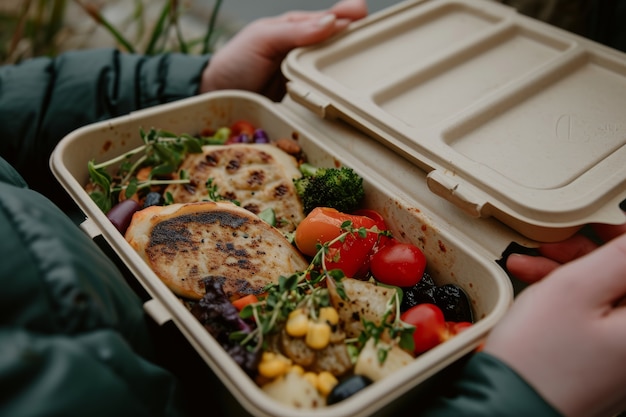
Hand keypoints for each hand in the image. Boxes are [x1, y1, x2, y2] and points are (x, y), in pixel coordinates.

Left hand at [199, 0, 366, 100]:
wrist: (217, 95)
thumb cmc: (236, 62)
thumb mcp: (263, 39)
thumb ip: (295, 31)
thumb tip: (330, 23)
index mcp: (297, 30)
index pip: (329, 19)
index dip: (348, 17)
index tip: (364, 17)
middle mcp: (306, 52)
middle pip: (339, 46)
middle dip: (358, 44)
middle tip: (379, 45)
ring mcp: (307, 77)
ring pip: (335, 71)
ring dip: (350, 71)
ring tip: (368, 71)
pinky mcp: (305, 101)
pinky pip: (326, 95)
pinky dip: (337, 95)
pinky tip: (349, 97)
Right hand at [485, 228, 625, 416]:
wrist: (505, 405)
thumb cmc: (538, 360)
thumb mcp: (575, 289)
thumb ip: (617, 256)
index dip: (619, 232)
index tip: (597, 221)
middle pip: (625, 278)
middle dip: (590, 252)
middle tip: (557, 242)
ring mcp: (619, 353)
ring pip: (606, 294)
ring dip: (571, 271)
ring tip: (531, 261)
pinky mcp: (599, 359)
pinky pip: (591, 314)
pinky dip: (566, 295)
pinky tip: (534, 283)